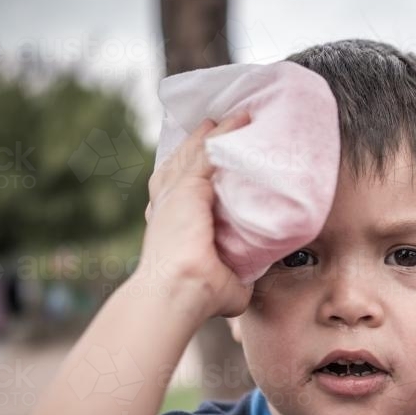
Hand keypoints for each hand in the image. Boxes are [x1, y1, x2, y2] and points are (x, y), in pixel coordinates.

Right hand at [136, 113, 253, 319]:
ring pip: (195, 153)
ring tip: (234, 116)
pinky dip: (223, 133)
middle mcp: (168, 206)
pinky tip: (240, 119)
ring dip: (214, 133)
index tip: (212, 159)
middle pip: (183, 164)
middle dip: (199, 143)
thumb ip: (236, 275)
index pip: (183, 190)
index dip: (194, 172)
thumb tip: (247, 280)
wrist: (179, 293)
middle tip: (217, 124)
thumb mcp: (225, 283)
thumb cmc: (198, 299)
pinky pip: (207, 152)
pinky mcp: (186, 189)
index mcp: (173, 226)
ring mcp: (174, 195)